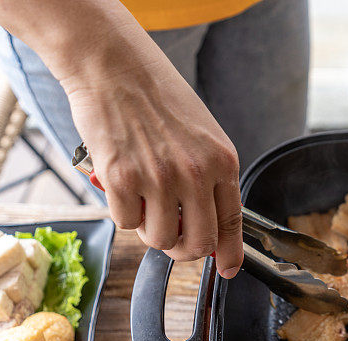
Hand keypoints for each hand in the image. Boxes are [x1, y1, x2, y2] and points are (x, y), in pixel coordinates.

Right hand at [61, 35, 242, 277]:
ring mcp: (160, 179)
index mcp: (222, 162)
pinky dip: (122, 212)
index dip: (230, 252)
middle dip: (184, 249)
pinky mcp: (123, 180)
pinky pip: (126, 223)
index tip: (227, 268)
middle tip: (171, 237)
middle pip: (198, 243)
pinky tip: (123, 184)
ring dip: (150, 229)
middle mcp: (196, 174)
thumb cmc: (158, 97)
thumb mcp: (203, 135)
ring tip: (143, 200)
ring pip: (160, 239)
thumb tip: (206, 219)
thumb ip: (210, 176)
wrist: (115, 66)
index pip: (232, 222)